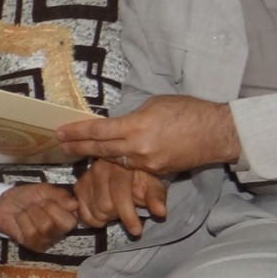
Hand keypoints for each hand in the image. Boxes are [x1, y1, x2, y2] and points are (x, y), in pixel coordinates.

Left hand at [0, 183, 80, 251]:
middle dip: (43, 209)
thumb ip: (61, 195)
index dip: (56, 207)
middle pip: (56, 225)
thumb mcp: (45, 190)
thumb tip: (75, 204)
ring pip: (43, 227)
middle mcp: (58, 232)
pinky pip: (30, 232)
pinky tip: (21, 219)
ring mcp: (45, 241)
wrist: (6, 202)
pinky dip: (23, 220)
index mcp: (66, 218)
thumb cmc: (28, 196)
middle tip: (36, 205)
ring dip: (31, 213)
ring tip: (27, 211)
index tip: (47, 200)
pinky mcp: (32, 245)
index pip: (71, 221)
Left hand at [54, 95, 239, 176]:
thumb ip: (133, 116)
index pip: (98, 131)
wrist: (215, 133)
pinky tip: (109, 158)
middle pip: (100, 149)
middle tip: (61, 145)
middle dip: (79, 147)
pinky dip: (120, 162)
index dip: (77, 132)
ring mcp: (146, 163)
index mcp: (136, 126)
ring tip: (80, 151)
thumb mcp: (154, 104)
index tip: (60, 132)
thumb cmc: (188, 111)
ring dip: (97, 156)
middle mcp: (138, 148)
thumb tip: (119, 124)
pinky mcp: (156, 173)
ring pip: (115, 160)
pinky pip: (132, 167)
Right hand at [73, 158, 169, 238]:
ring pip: (94, 210)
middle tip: (126, 212)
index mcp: (120, 165)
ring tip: (116, 210)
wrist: (125, 170)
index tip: (137, 231)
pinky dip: (93, 219)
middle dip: (117, 215)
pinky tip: (103, 214)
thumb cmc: (141, 179)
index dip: (128, 215)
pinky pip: (82, 212)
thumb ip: (156, 198)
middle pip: (104, 205)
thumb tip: (160, 212)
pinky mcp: (79, 186)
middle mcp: (100, 168)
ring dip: (107, 217)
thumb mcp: (154, 186)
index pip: (120, 194)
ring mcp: (87, 177)